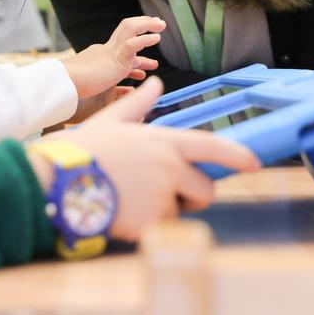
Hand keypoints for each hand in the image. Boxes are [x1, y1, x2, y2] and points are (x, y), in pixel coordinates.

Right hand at [28, 77, 260, 241]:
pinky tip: (124, 214)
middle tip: (167, 195)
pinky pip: (162, 229)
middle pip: (204, 189)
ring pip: (180, 212)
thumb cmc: (84, 149)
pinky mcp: (151, 223)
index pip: (209, 145)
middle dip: (193, 195)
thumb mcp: (112, 121)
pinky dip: (147, 227)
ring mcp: (161, 196)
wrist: (59, 180)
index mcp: (162, 141)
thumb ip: (138, 104)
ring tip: (132, 200)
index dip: (235, 154)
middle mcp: (168, 167)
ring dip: (164, 211)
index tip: (254, 162)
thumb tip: (155, 84)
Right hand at [62, 16, 165, 97]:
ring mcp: (110, 52)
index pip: (122, 44)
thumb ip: (111, 87)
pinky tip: (156, 38)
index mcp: (101, 56)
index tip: (149, 37)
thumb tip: (127, 94)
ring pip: (130, 28)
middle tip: (156, 21)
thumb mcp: (95, 86)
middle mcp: (106, 50)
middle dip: (142, 23)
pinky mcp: (115, 59)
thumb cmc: (74, 88)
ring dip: (147, 24)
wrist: (65, 84)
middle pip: (126, 28)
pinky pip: (132, 44)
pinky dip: (145, 39)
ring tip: (161, 25)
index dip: (136, 40)